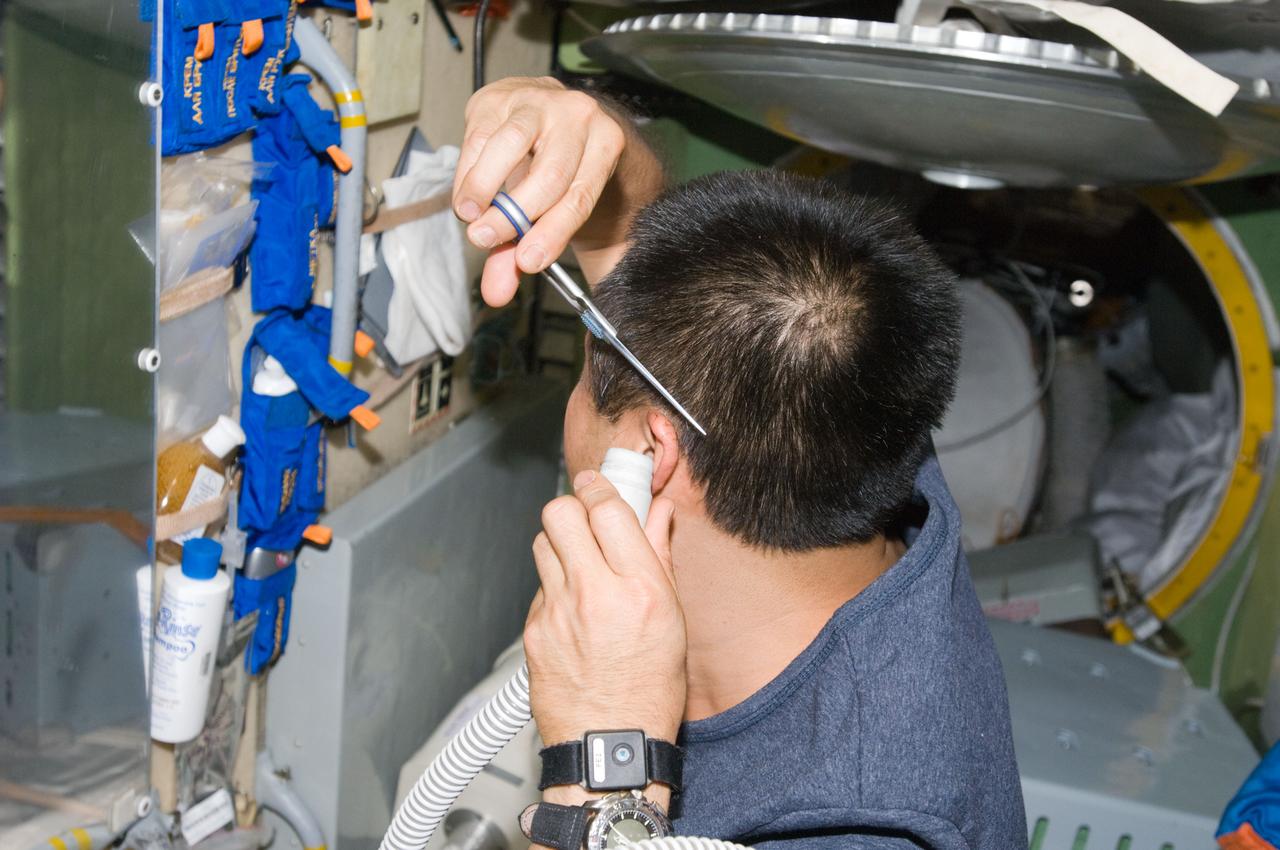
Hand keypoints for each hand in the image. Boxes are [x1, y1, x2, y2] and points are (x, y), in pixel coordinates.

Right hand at [452, 77, 661, 306]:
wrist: (550, 114)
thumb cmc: (557, 167)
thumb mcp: (554, 208)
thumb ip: (523, 249)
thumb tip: (496, 293)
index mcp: (606, 144)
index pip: (579, 197)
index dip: (552, 233)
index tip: (525, 261)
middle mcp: (579, 116)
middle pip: (549, 173)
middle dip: (513, 214)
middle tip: (484, 238)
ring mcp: (540, 101)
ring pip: (509, 146)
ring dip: (483, 187)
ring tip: (470, 216)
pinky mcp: (501, 95)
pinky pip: (479, 137)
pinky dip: (468, 172)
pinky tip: (467, 194)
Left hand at [524, 470, 684, 747]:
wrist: (610, 746)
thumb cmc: (650, 690)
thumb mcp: (673, 619)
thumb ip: (660, 557)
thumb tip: (658, 514)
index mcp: (638, 588)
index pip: (607, 509)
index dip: (602, 489)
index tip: (601, 488)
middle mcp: (594, 594)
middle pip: (560, 513)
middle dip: (573, 507)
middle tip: (586, 520)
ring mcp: (557, 613)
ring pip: (543, 544)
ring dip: (560, 544)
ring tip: (581, 565)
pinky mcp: (533, 631)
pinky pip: (539, 587)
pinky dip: (555, 587)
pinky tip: (574, 610)